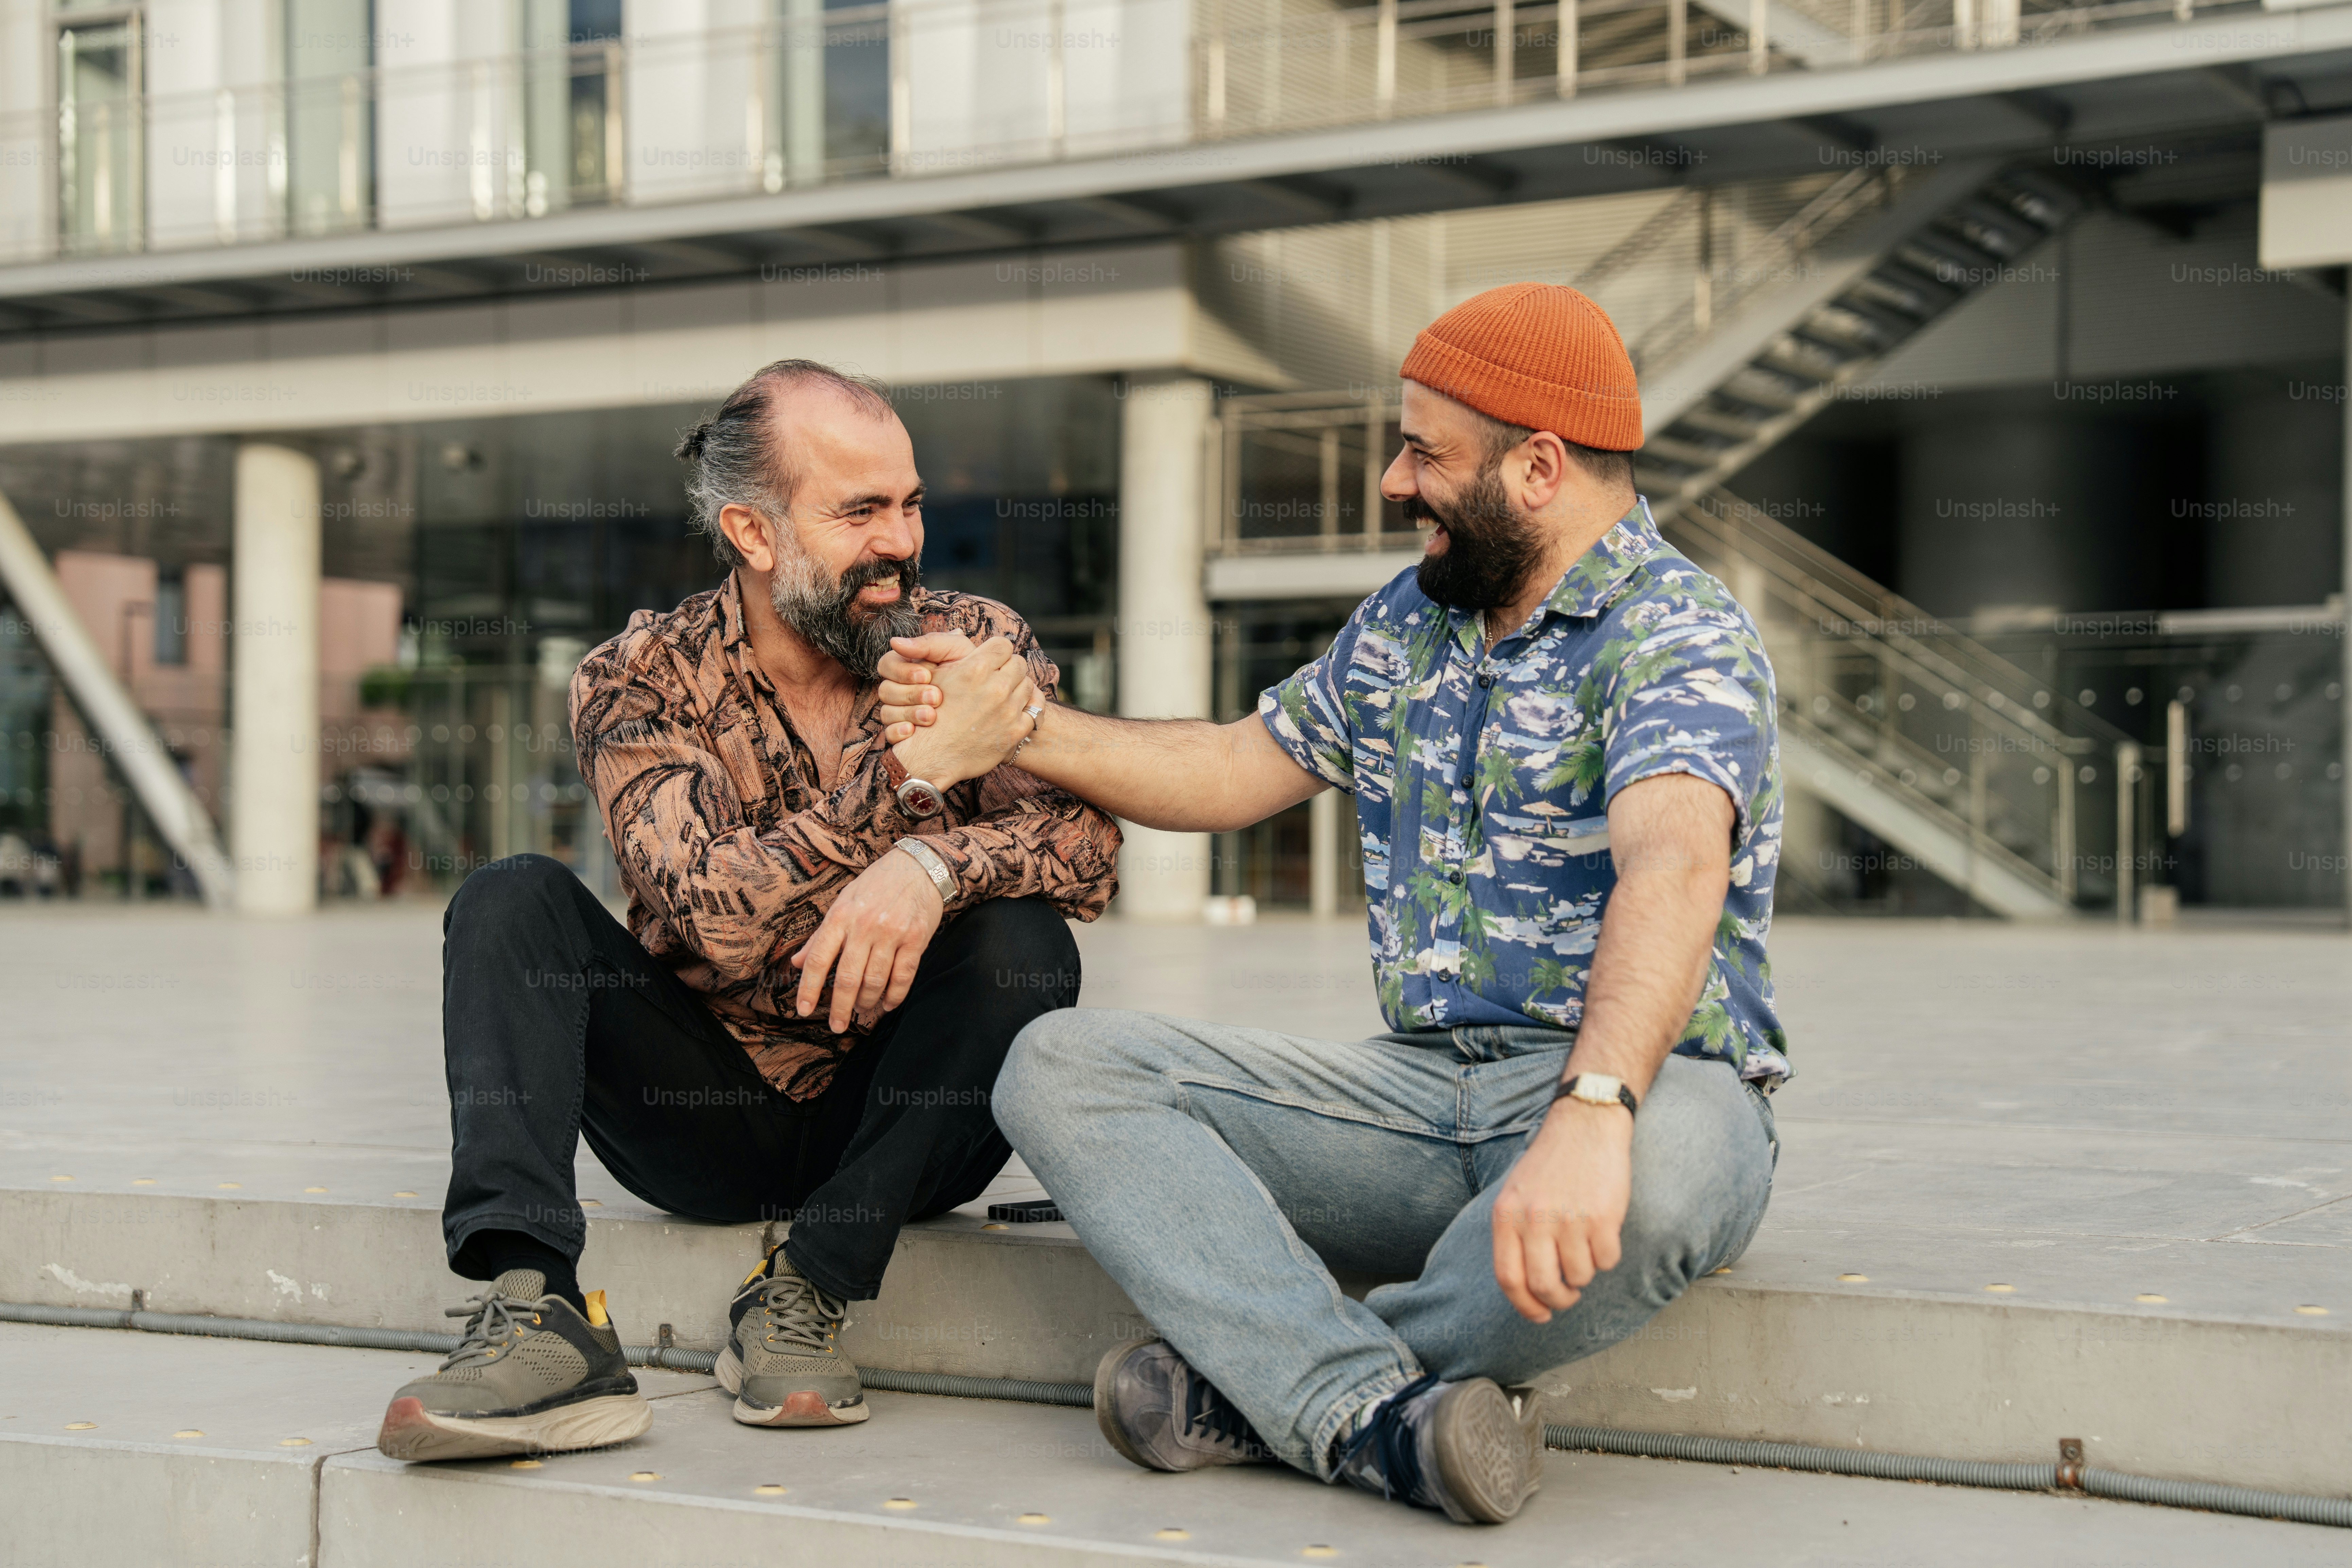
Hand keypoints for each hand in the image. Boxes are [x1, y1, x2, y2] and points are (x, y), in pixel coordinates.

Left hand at [789, 849, 944, 1032]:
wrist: (920, 867)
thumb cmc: (876, 885)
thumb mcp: (842, 903)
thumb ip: (820, 935)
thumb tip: (797, 963)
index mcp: (841, 916)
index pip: (819, 958)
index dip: (809, 988)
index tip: (803, 1011)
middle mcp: (865, 925)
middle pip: (848, 977)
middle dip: (841, 1008)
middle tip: (837, 1026)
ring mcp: (892, 932)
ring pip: (875, 981)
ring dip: (867, 1003)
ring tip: (863, 1010)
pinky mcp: (916, 939)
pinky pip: (903, 977)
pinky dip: (894, 997)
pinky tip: (887, 1005)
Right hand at [875, 631, 972, 744]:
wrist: (988, 705)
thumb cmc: (973, 672)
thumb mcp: (957, 651)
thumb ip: (931, 643)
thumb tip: (896, 642)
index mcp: (909, 666)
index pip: (887, 665)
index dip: (902, 671)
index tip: (927, 676)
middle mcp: (902, 688)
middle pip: (885, 690)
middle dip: (911, 693)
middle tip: (936, 697)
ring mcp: (900, 712)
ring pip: (886, 712)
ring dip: (909, 713)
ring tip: (931, 717)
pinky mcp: (903, 733)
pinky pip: (890, 733)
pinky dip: (900, 731)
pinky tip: (913, 731)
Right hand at [887, 635, 1039, 787]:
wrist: (930, 756)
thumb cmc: (930, 714)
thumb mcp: (937, 675)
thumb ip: (953, 651)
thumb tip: (960, 631)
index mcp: (975, 668)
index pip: (1003, 644)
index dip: (997, 652)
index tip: (991, 660)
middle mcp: (996, 687)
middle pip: (1019, 663)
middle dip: (1009, 669)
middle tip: (997, 679)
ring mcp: (1008, 710)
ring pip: (1028, 685)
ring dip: (1017, 688)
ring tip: (1003, 696)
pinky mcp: (1016, 731)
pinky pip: (1036, 710)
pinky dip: (1028, 708)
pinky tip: (1017, 709)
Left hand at [1488, 1100, 1633, 1322]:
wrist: (1585, 1123)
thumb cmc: (1551, 1165)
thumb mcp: (1517, 1195)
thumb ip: (1516, 1236)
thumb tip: (1526, 1289)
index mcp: (1507, 1215)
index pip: (1508, 1278)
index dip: (1524, 1306)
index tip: (1539, 1315)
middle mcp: (1535, 1219)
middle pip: (1544, 1286)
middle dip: (1559, 1300)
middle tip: (1568, 1294)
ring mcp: (1569, 1218)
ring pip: (1580, 1277)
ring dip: (1585, 1273)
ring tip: (1584, 1246)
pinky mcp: (1603, 1217)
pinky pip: (1607, 1261)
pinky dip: (1607, 1256)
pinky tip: (1603, 1231)